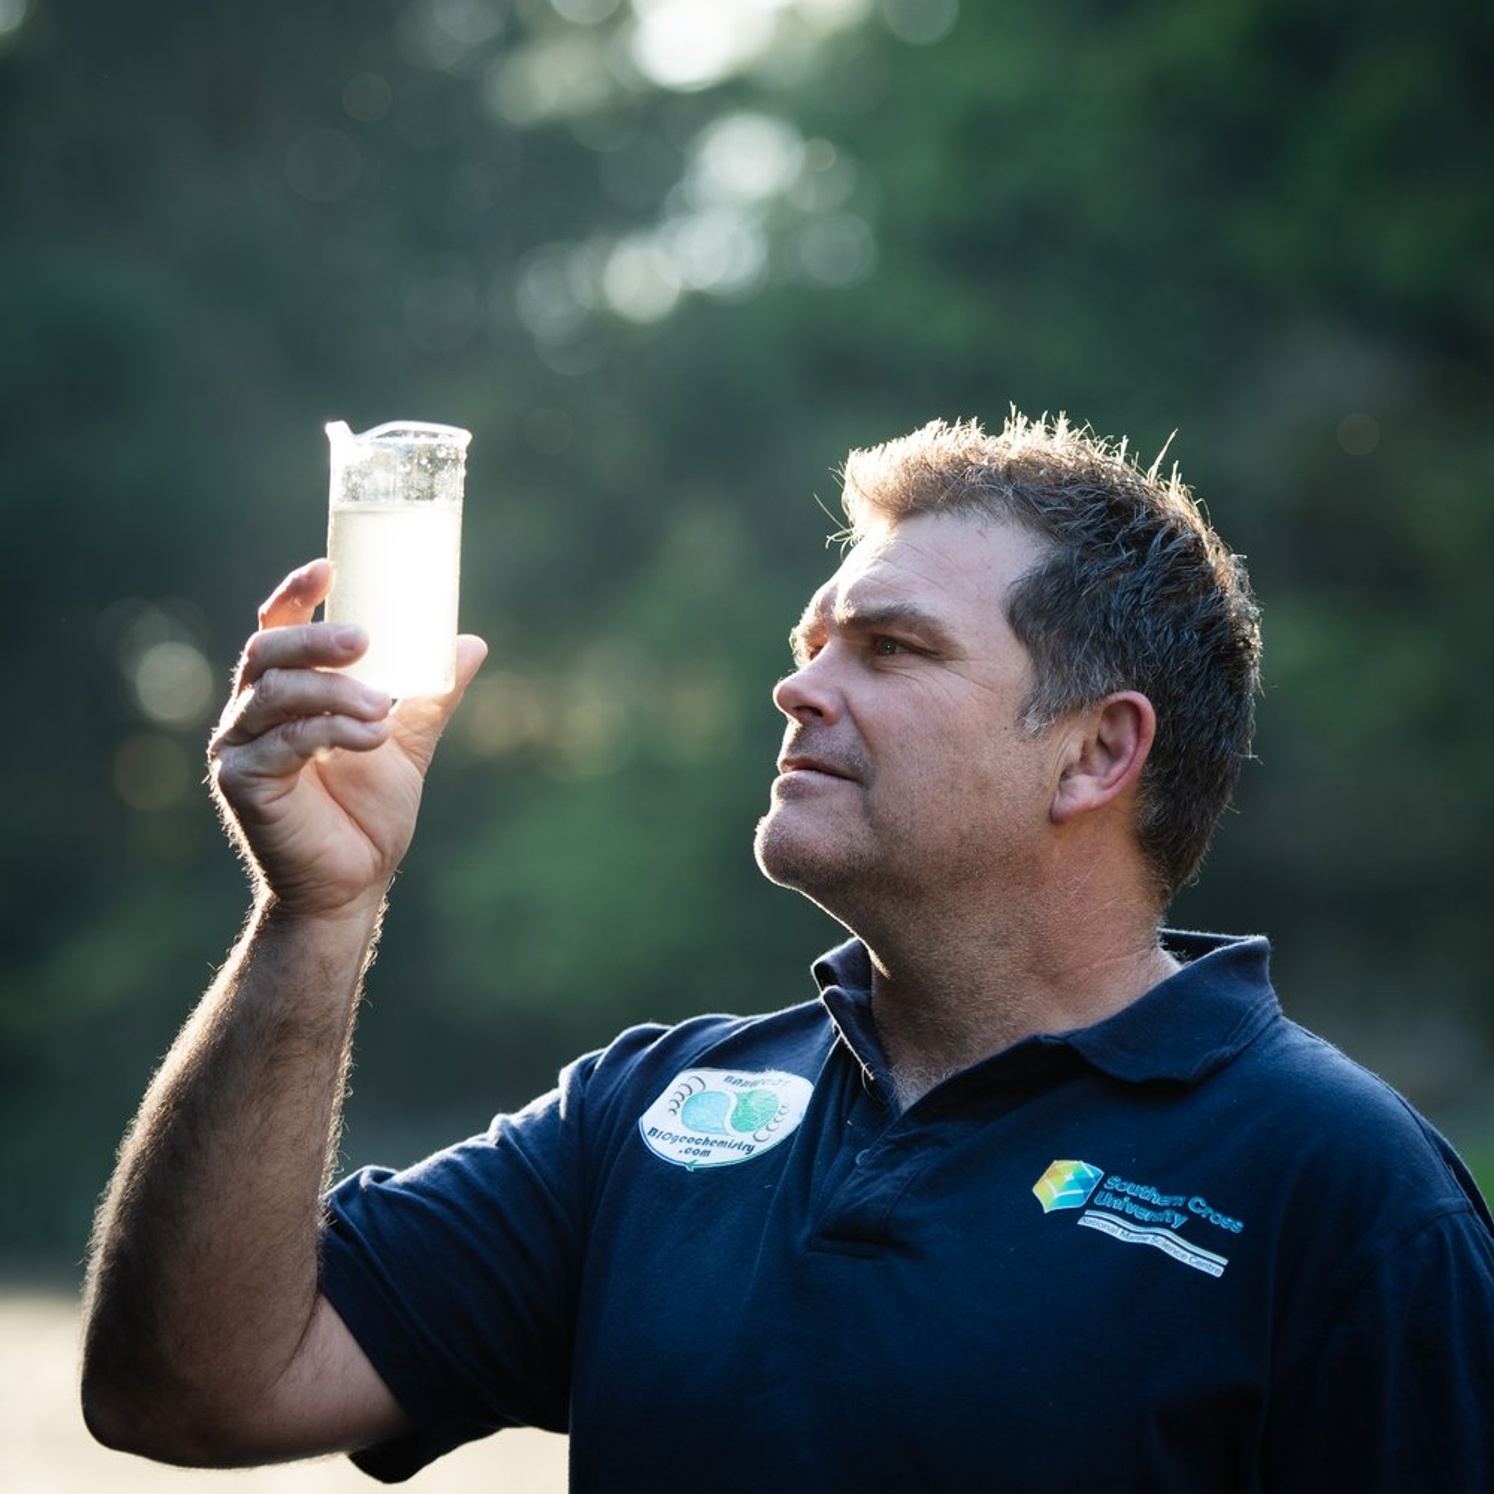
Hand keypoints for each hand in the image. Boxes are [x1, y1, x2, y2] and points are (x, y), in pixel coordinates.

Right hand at [208, 560, 486, 915]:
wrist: (352, 885)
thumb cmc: (369, 815)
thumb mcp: (407, 742)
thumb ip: (430, 696)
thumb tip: (471, 644)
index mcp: (286, 694)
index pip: (276, 627)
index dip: (295, 593)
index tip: (329, 566)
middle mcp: (252, 713)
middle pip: (268, 652)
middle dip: (315, 639)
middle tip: (364, 640)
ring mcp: (239, 747)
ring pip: (275, 694)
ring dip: (333, 692)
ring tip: (383, 708)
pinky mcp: (241, 782)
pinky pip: (282, 743)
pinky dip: (328, 732)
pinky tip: (370, 737)